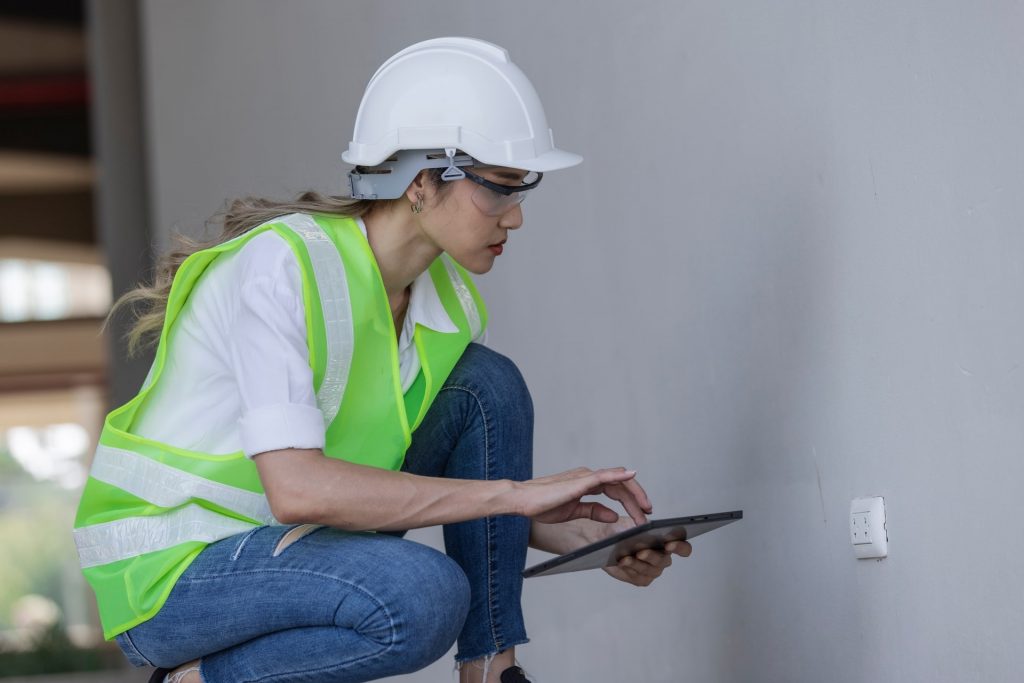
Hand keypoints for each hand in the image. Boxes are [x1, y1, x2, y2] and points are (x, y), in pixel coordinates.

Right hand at [515, 467, 651, 526]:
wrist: (522, 500)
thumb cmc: (542, 505)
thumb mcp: (573, 511)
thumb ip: (594, 511)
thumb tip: (614, 516)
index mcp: (586, 483)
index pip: (615, 489)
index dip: (631, 500)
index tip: (641, 514)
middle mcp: (588, 476)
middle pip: (620, 485)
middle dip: (637, 500)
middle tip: (648, 515)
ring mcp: (584, 477)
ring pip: (617, 480)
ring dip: (633, 494)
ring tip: (645, 509)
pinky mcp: (580, 481)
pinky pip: (604, 476)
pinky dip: (619, 475)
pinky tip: (631, 477)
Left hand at [598, 517, 692, 586]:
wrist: (605, 537)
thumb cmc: (623, 528)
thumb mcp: (632, 521)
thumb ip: (642, 523)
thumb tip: (646, 527)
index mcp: (667, 542)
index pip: (683, 548)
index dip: (680, 547)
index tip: (668, 544)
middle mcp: (663, 557)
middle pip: (664, 561)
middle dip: (652, 556)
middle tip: (641, 552)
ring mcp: (653, 570)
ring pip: (650, 570)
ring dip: (637, 564)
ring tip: (626, 558)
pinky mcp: (641, 578)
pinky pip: (638, 577)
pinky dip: (630, 569)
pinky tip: (622, 562)